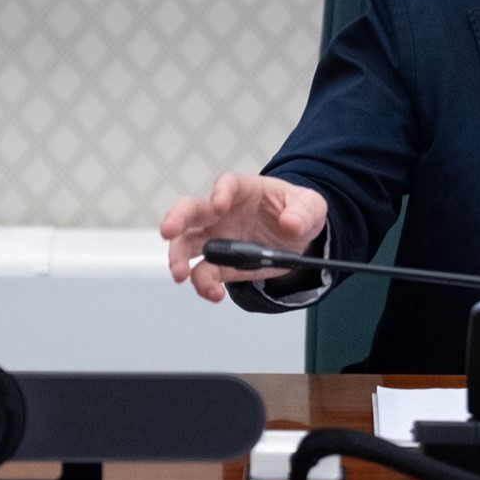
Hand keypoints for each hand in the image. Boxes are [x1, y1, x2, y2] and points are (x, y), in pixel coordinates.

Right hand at [161, 173, 327, 302]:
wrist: (296, 238)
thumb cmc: (297, 211)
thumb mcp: (311, 206)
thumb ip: (303, 212)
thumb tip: (291, 225)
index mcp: (243, 191)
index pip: (226, 185)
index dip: (220, 192)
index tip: (219, 204)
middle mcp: (221, 213)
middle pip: (191, 211)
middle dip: (176, 219)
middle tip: (168, 232)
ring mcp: (216, 238)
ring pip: (186, 244)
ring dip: (178, 257)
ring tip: (180, 274)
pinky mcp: (219, 264)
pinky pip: (204, 273)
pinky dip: (204, 285)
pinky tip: (215, 294)